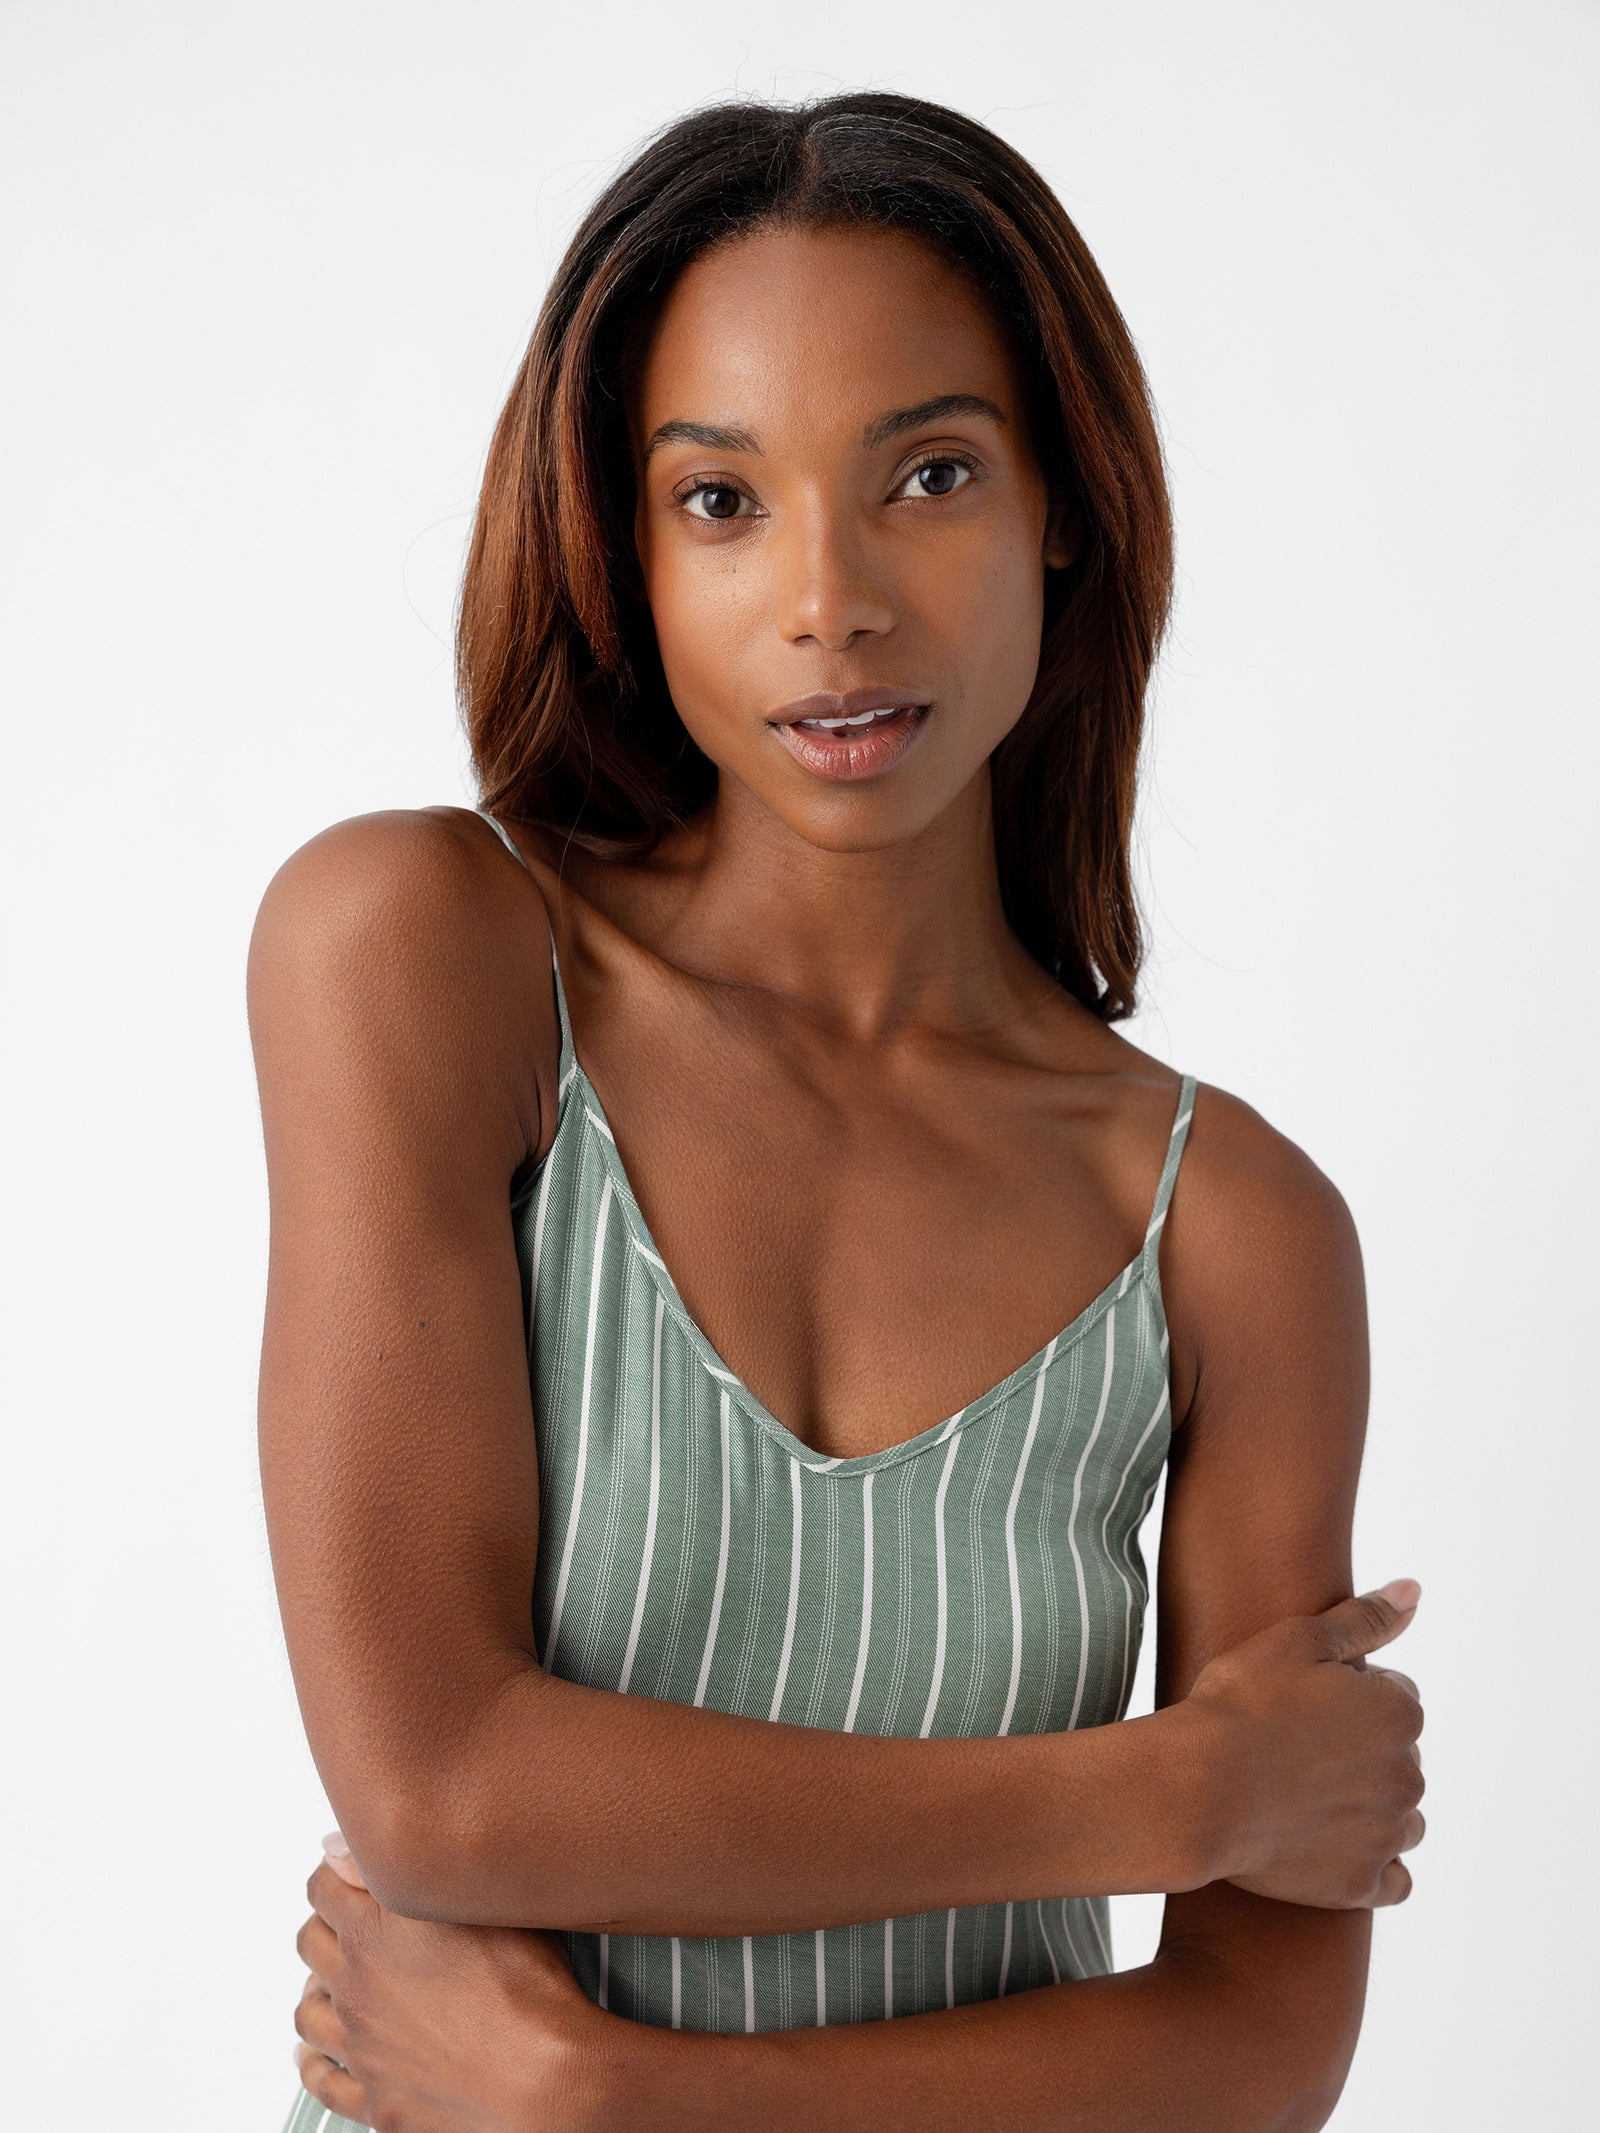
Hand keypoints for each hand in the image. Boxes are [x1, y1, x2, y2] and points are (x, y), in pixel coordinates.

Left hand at [293, 1835, 617, 2130]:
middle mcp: (357, 1991)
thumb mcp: (471, 1898)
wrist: (541, 2079)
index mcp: (373, 1935)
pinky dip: (313, 2064)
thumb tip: (339, 1847)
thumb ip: (397, 1867)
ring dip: (315, 1989)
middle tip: (345, 1917)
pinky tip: (315, 2055)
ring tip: (330, 1979)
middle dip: (323, 1923)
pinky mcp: (376, 2100)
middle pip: (311, 1944)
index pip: (324, 1888)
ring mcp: (362, 2049)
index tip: (346, 1870)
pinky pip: (322, 2082)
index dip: (333, 1871)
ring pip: (308, 2013)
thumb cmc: (523, 1988)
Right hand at [1183, 1580, 1426, 1909]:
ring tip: (1310, 1796)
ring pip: (1403, 1818)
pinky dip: (1371, 1864)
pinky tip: (1330, 1845)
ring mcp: (1386, 1835)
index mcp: (1399, 1713)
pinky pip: (1393, 1879)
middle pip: (1400, 1758)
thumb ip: (1364, 1618)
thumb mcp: (1297, 1640)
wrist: (1195, 1790)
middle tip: (1297, 1748)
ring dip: (1372, 1807)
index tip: (1305, 1702)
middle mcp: (1408, 1776)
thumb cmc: (1239, 1704)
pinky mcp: (1360, 1884)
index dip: (1350, 1696)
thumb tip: (1414, 1591)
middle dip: (1362, 1752)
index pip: (1398, 1698)